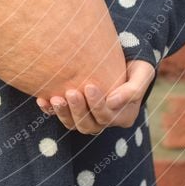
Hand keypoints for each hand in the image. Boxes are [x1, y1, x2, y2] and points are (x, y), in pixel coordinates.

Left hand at [35, 59, 154, 133]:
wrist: (122, 60)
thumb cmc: (135, 66)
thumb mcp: (142, 73)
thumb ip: (133, 89)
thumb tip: (112, 102)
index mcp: (123, 116)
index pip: (107, 117)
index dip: (97, 105)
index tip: (89, 85)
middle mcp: (105, 121)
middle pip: (89, 125)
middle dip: (78, 110)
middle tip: (71, 92)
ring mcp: (88, 117)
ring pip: (73, 124)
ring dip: (63, 113)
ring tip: (55, 98)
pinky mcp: (74, 111)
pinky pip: (60, 116)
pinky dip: (50, 110)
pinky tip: (42, 100)